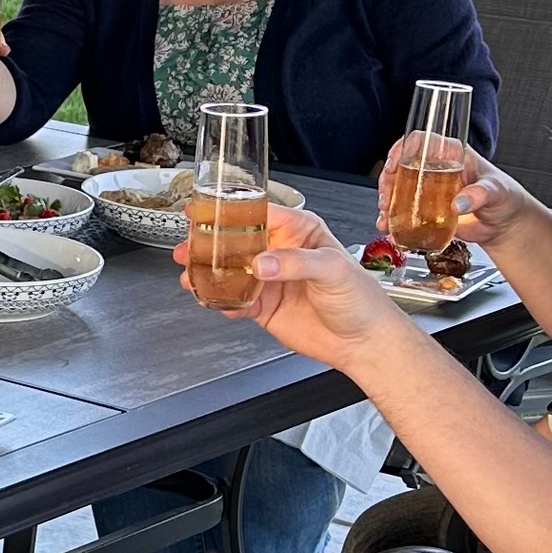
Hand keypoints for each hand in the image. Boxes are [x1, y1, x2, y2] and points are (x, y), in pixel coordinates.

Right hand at [208, 203, 402, 368]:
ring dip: (209, 274)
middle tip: (188, 245)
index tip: (206, 211)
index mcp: (298, 231)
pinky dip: (222, 302)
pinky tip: (215, 301)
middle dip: (210, 244)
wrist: (363, 342)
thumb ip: (294, 262)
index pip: (259, 214)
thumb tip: (262, 263)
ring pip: (231, 272)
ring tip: (191, 276)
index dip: (230, 212)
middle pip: (236, 242)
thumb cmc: (360, 298)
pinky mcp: (263, 306)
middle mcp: (280, 252)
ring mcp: (269, 280)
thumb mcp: (332, 269)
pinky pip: (235, 301)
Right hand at [388, 138, 537, 248]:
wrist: (505, 226)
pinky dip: (393, 220)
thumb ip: (480, 194)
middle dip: (388, 180)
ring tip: (385, 215)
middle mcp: (436, 168)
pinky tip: (389, 227)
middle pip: (402, 165)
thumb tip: (460, 202)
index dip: (402, 149)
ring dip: (387, 201)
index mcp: (452, 154)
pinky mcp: (427, 210)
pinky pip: (404, 211)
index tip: (394, 165)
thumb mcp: (496, 191)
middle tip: (388, 197)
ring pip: (398, 188)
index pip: (421, 141)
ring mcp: (429, 189)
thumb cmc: (505, 198)